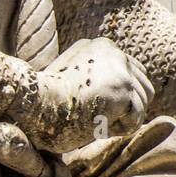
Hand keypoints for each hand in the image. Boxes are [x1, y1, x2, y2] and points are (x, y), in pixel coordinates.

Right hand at [27, 37, 153, 153]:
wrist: (32, 106)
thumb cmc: (44, 102)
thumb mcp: (71, 79)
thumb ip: (96, 77)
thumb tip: (127, 98)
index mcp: (101, 46)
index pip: (132, 73)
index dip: (116, 98)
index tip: (89, 106)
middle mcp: (114, 51)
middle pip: (143, 87)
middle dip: (125, 108)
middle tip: (94, 116)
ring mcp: (120, 68)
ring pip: (142, 103)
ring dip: (121, 119)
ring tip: (93, 119)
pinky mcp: (123, 88)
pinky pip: (135, 120)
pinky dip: (116, 130)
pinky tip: (94, 124)